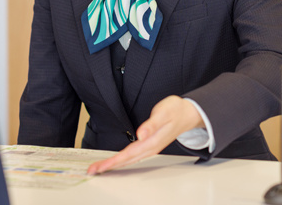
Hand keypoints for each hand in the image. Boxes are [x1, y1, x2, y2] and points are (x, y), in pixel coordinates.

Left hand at [86, 95, 203, 174]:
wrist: (188, 113)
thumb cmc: (175, 111)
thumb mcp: (163, 113)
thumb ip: (151, 124)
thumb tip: (140, 134)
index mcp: (152, 141)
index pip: (128, 154)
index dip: (113, 161)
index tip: (100, 167)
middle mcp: (150, 147)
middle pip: (126, 160)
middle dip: (109, 166)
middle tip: (92, 170)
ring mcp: (150, 147)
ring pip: (129, 159)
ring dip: (114, 164)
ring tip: (100, 168)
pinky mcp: (150, 144)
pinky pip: (133, 155)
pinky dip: (123, 160)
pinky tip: (117, 161)